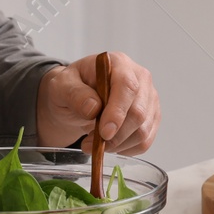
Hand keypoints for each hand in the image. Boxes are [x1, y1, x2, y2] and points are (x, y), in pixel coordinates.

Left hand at [35, 52, 160, 155]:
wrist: (78, 98)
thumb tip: (93, 107)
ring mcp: (149, 99)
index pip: (127, 86)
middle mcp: (140, 78)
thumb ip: (74, 94)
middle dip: (115, 135)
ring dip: (117, 145)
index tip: (104, 132)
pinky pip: (144, 141)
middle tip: (90, 144)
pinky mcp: (151, 117)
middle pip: (139, 112)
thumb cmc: (71, 87)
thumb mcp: (61, 86)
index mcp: (118, 63)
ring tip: (95, 143)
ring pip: (142, 131)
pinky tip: (109, 144)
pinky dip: (125, 149)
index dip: (117, 111)